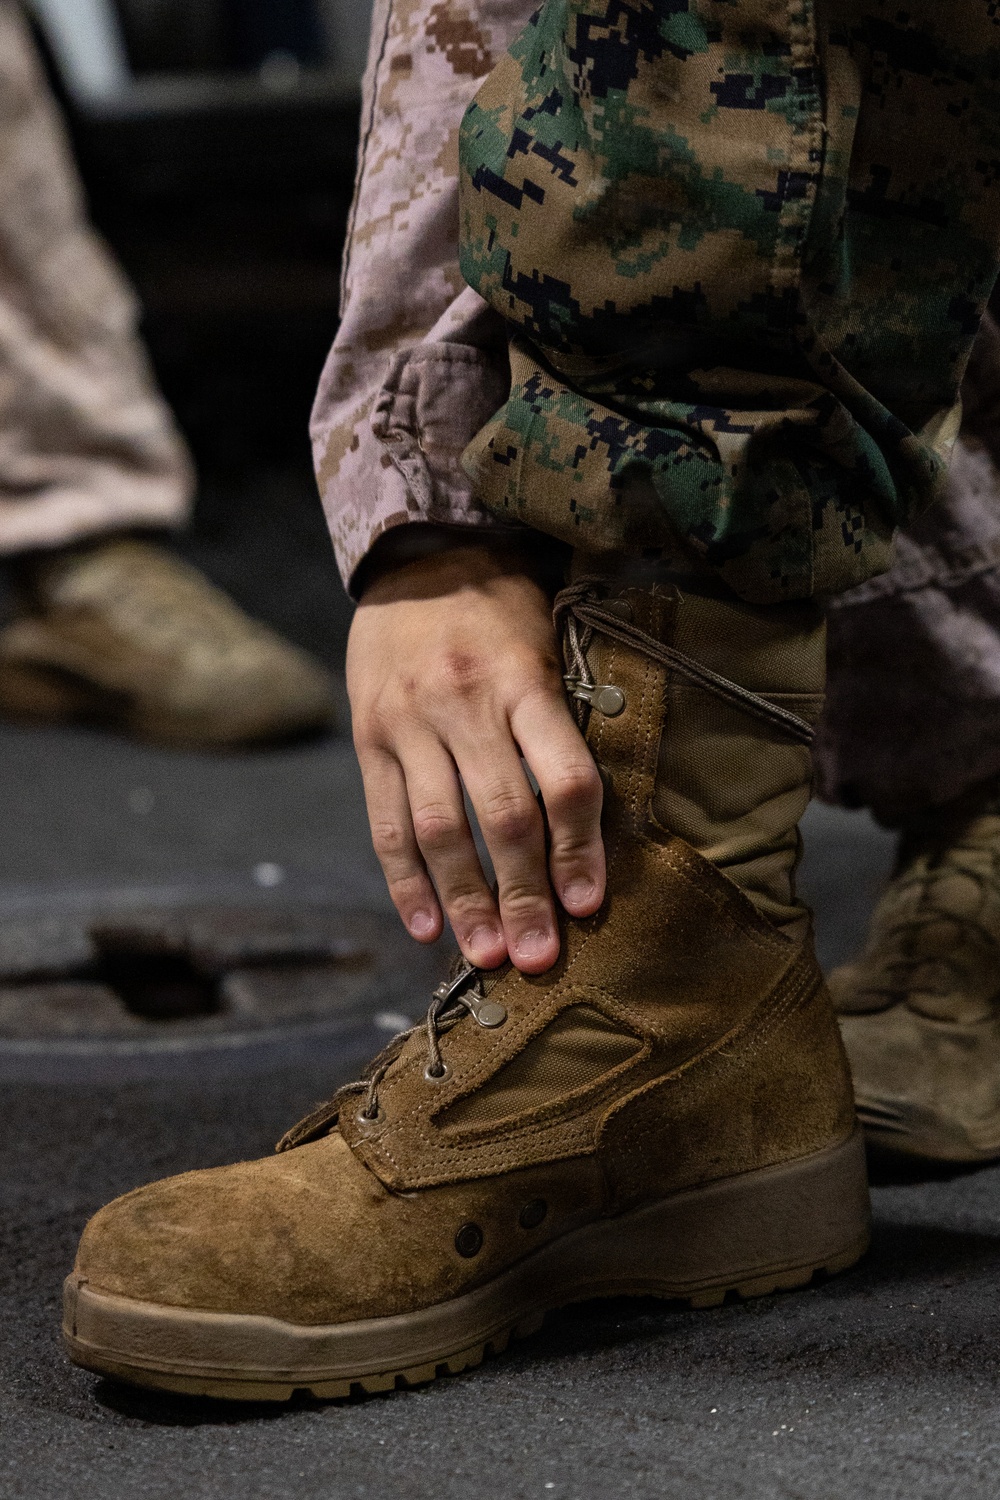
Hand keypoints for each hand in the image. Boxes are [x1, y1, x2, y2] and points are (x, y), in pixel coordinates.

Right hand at [347, 542, 604, 973]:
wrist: (416, 555)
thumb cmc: (502, 608)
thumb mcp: (548, 644)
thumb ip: (561, 724)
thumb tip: (589, 824)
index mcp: (525, 681)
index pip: (564, 779)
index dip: (581, 849)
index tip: (589, 904)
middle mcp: (465, 705)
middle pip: (502, 817)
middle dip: (523, 895)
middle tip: (540, 958)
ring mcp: (409, 723)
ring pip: (440, 830)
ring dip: (465, 901)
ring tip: (487, 956)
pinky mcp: (369, 738)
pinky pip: (385, 821)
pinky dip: (404, 880)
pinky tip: (425, 926)